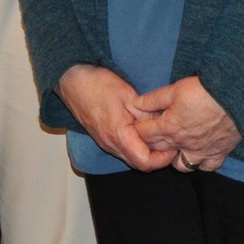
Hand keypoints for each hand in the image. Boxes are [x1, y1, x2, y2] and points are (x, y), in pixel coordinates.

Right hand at [57, 64, 173, 171]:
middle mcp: (110, 144)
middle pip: (139, 164)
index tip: (173, 145)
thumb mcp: (129, 96)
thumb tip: (163, 126)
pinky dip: (135, 146)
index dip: (163, 159)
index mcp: (118, 135)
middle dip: (157, 157)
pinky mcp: (101, 138)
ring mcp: (104, 142)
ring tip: (157, 134)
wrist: (71, 79)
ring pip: (130, 158)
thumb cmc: (97, 84)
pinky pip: (122, 150)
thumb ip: (147, 115)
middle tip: (169, 141)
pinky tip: (141, 131)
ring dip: (145, 151)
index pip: (145, 163)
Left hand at [132, 76, 240, 170]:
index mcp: (168, 127)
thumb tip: (135, 104)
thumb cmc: (203, 92)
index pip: (143, 135)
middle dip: (151, 143)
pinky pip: (205, 167)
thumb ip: (153, 100)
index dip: (138, 128)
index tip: (138, 124)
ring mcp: (200, 152)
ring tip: (175, 145)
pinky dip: (200, 164)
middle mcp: (182, 144)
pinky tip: (198, 153)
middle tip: (152, 134)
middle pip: (158, 150)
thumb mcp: (174, 90)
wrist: (235, 99)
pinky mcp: (218, 154)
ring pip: (180, 165)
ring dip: (174, 158)